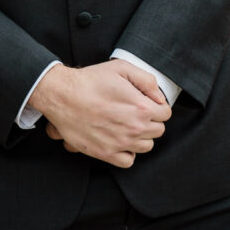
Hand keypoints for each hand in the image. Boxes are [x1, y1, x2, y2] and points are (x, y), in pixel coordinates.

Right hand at [28, 59, 170, 167]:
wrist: (63, 96)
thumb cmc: (91, 80)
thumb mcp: (121, 68)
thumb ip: (147, 80)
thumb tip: (159, 97)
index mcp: (141, 107)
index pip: (165, 114)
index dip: (157, 107)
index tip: (147, 104)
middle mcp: (134, 128)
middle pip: (158, 131)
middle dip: (150, 121)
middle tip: (135, 112)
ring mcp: (121, 143)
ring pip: (146, 147)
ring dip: (141, 137)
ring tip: (127, 125)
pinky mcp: (106, 154)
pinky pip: (129, 160)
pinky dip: (127, 152)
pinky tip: (120, 140)